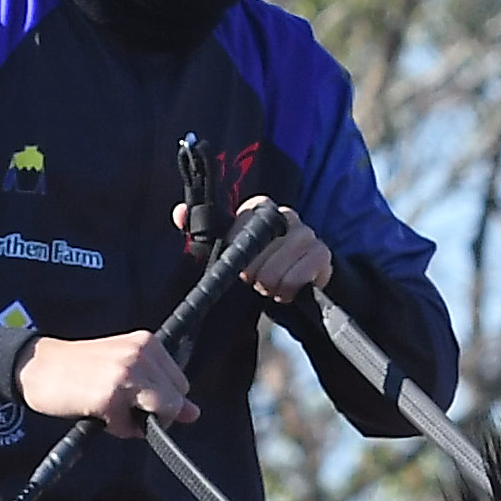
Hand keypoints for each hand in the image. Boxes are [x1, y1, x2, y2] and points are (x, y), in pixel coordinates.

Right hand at [18, 329, 194, 432]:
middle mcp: (141, 353)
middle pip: (176, 400)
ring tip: (112, 408)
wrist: (38, 367)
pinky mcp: (111, 396)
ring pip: (161, 412)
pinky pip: (131, 427)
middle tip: (122, 406)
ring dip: (139, 421)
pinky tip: (98, 412)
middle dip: (155, 412)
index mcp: (147, 342)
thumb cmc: (78, 369)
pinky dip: (118, 428)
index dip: (163, 400)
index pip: (180, 383)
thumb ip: (158, 387)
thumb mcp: (123, 368)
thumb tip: (193, 413)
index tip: (138, 400)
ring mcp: (127, 374)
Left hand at [178, 201, 332, 299]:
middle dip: (252, 275)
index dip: (237, 252)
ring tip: (270, 285)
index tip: (240, 264)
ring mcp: (307, 233)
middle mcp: (286, 215)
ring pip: (275, 270)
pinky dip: (286, 292)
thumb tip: (179, 213)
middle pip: (256, 253)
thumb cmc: (257, 265)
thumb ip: (200, 230)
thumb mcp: (227, 249)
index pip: (241, 227)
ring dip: (268, 286)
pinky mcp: (322, 254)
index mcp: (261, 208)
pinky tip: (286, 291)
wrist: (297, 285)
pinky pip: (295, 278)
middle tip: (256, 279)